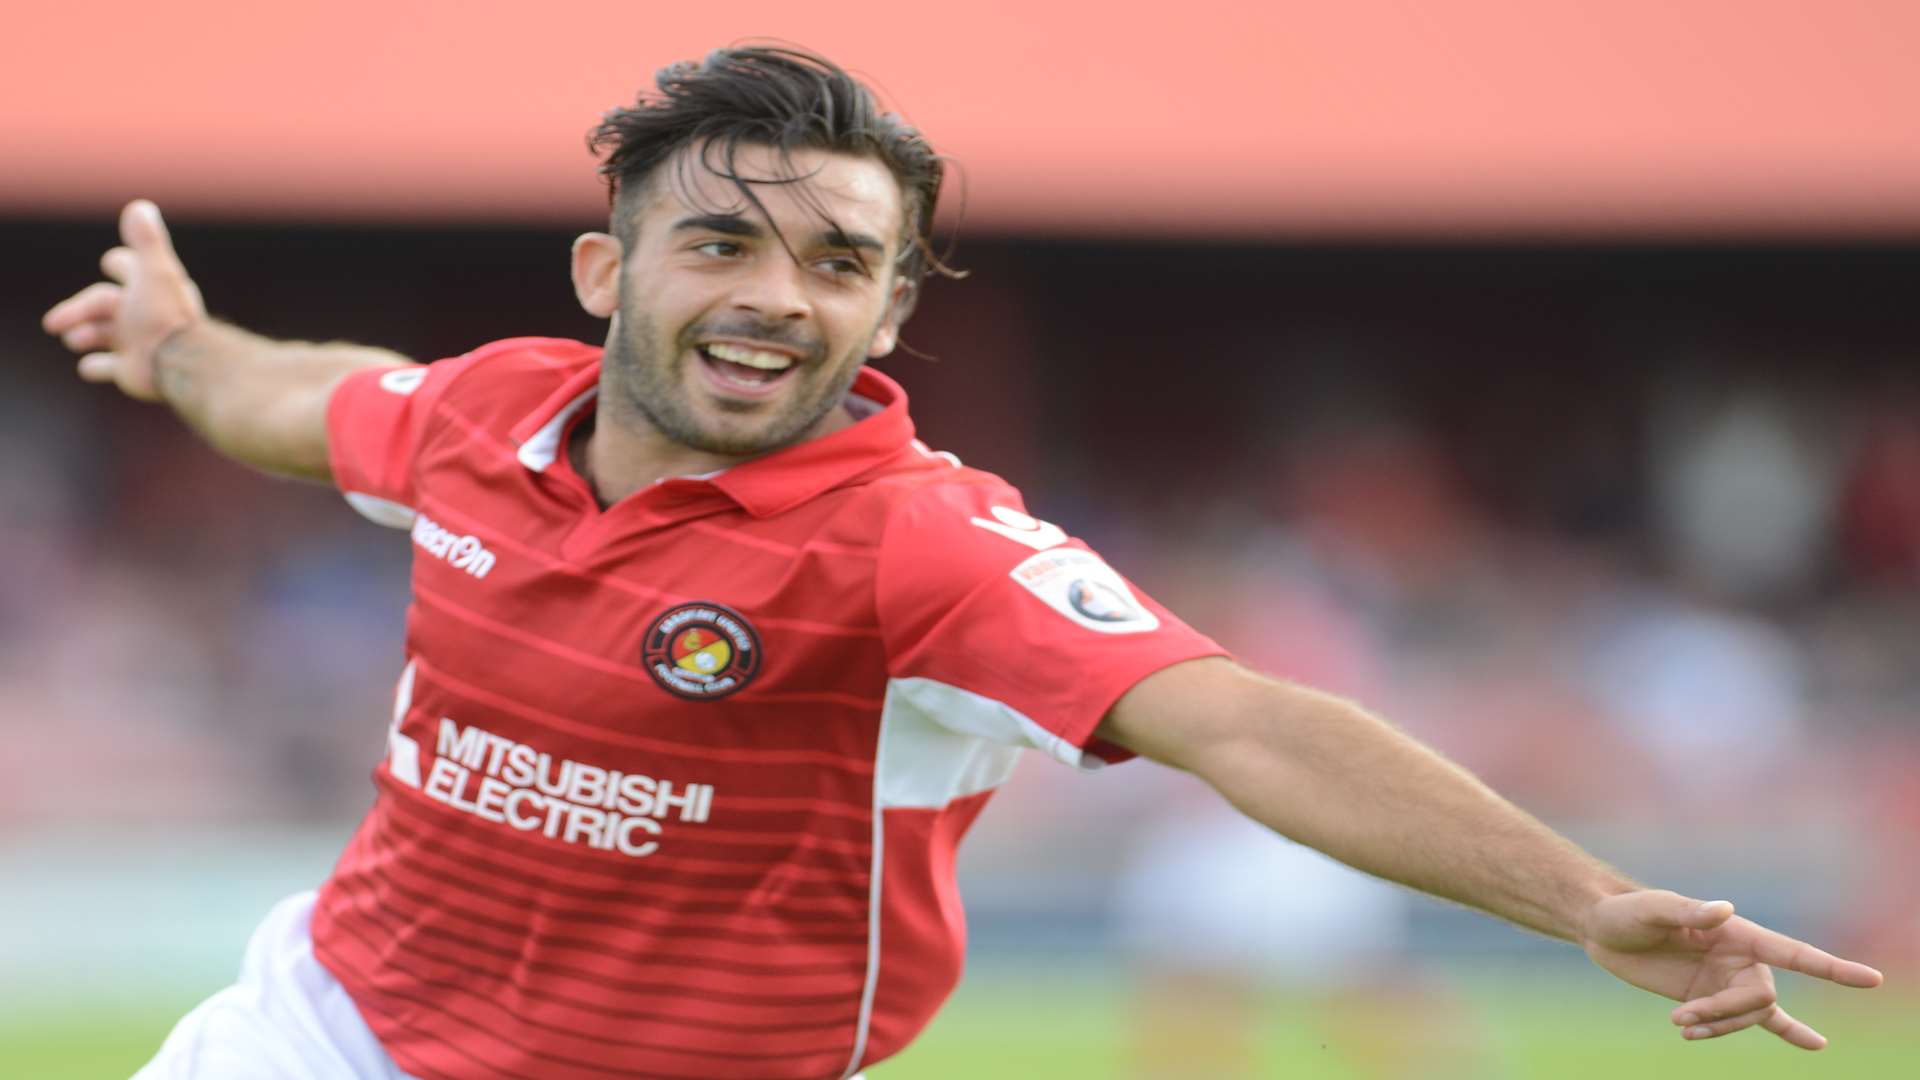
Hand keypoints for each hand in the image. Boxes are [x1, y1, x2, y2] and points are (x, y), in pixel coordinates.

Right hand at [41, 199, 206, 401]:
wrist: (178, 363)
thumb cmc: (164, 314)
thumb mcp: (154, 271)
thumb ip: (146, 240)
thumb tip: (140, 206)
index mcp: (151, 289)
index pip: (131, 270)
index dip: (122, 264)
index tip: (112, 262)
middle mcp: (145, 315)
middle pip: (103, 303)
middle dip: (79, 308)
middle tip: (53, 322)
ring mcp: (139, 344)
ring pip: (102, 334)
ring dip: (84, 334)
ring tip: (73, 339)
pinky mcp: (133, 371)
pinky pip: (109, 368)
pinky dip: (96, 367)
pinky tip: (88, 366)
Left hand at [1581, 889, 1883, 1048]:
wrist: (1604, 930)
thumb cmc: (1628, 912)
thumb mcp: (1650, 909)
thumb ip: (1686, 911)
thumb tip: (1724, 910)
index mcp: (1737, 933)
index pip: (1793, 953)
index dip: (1831, 967)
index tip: (1871, 980)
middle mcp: (1740, 958)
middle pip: (1761, 998)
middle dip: (1727, 1014)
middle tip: (1681, 1017)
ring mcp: (1727, 980)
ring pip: (1749, 1017)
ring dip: (1717, 1027)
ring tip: (1680, 1024)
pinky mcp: (1710, 999)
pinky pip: (1755, 1021)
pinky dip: (1786, 1032)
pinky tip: (1816, 1045)